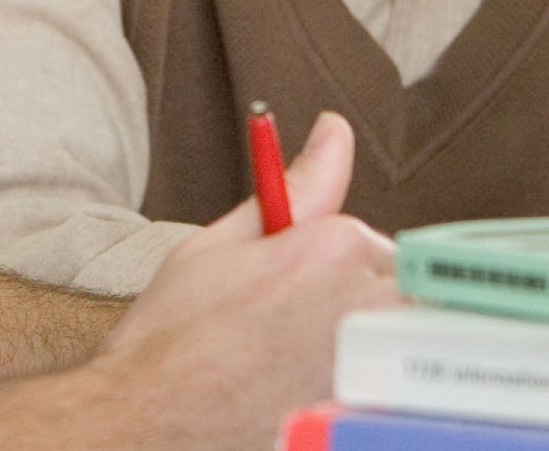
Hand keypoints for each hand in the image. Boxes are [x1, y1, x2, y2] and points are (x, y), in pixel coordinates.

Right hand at [88, 111, 399, 450]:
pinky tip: (305, 393)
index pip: (365, 242)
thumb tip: (335, 131)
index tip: (289, 294)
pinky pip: (393, 387)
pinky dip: (360, 387)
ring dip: (364, 343)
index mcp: (332, 247)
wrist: (149, 419)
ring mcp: (375, 364)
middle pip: (394, 287)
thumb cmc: (172, 339)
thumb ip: (296, 186)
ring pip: (399, 335)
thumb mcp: (220, 244)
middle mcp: (365, 302)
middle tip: (287, 330)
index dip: (323, 268)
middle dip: (352, 300)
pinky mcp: (372, 413)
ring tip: (295, 364)